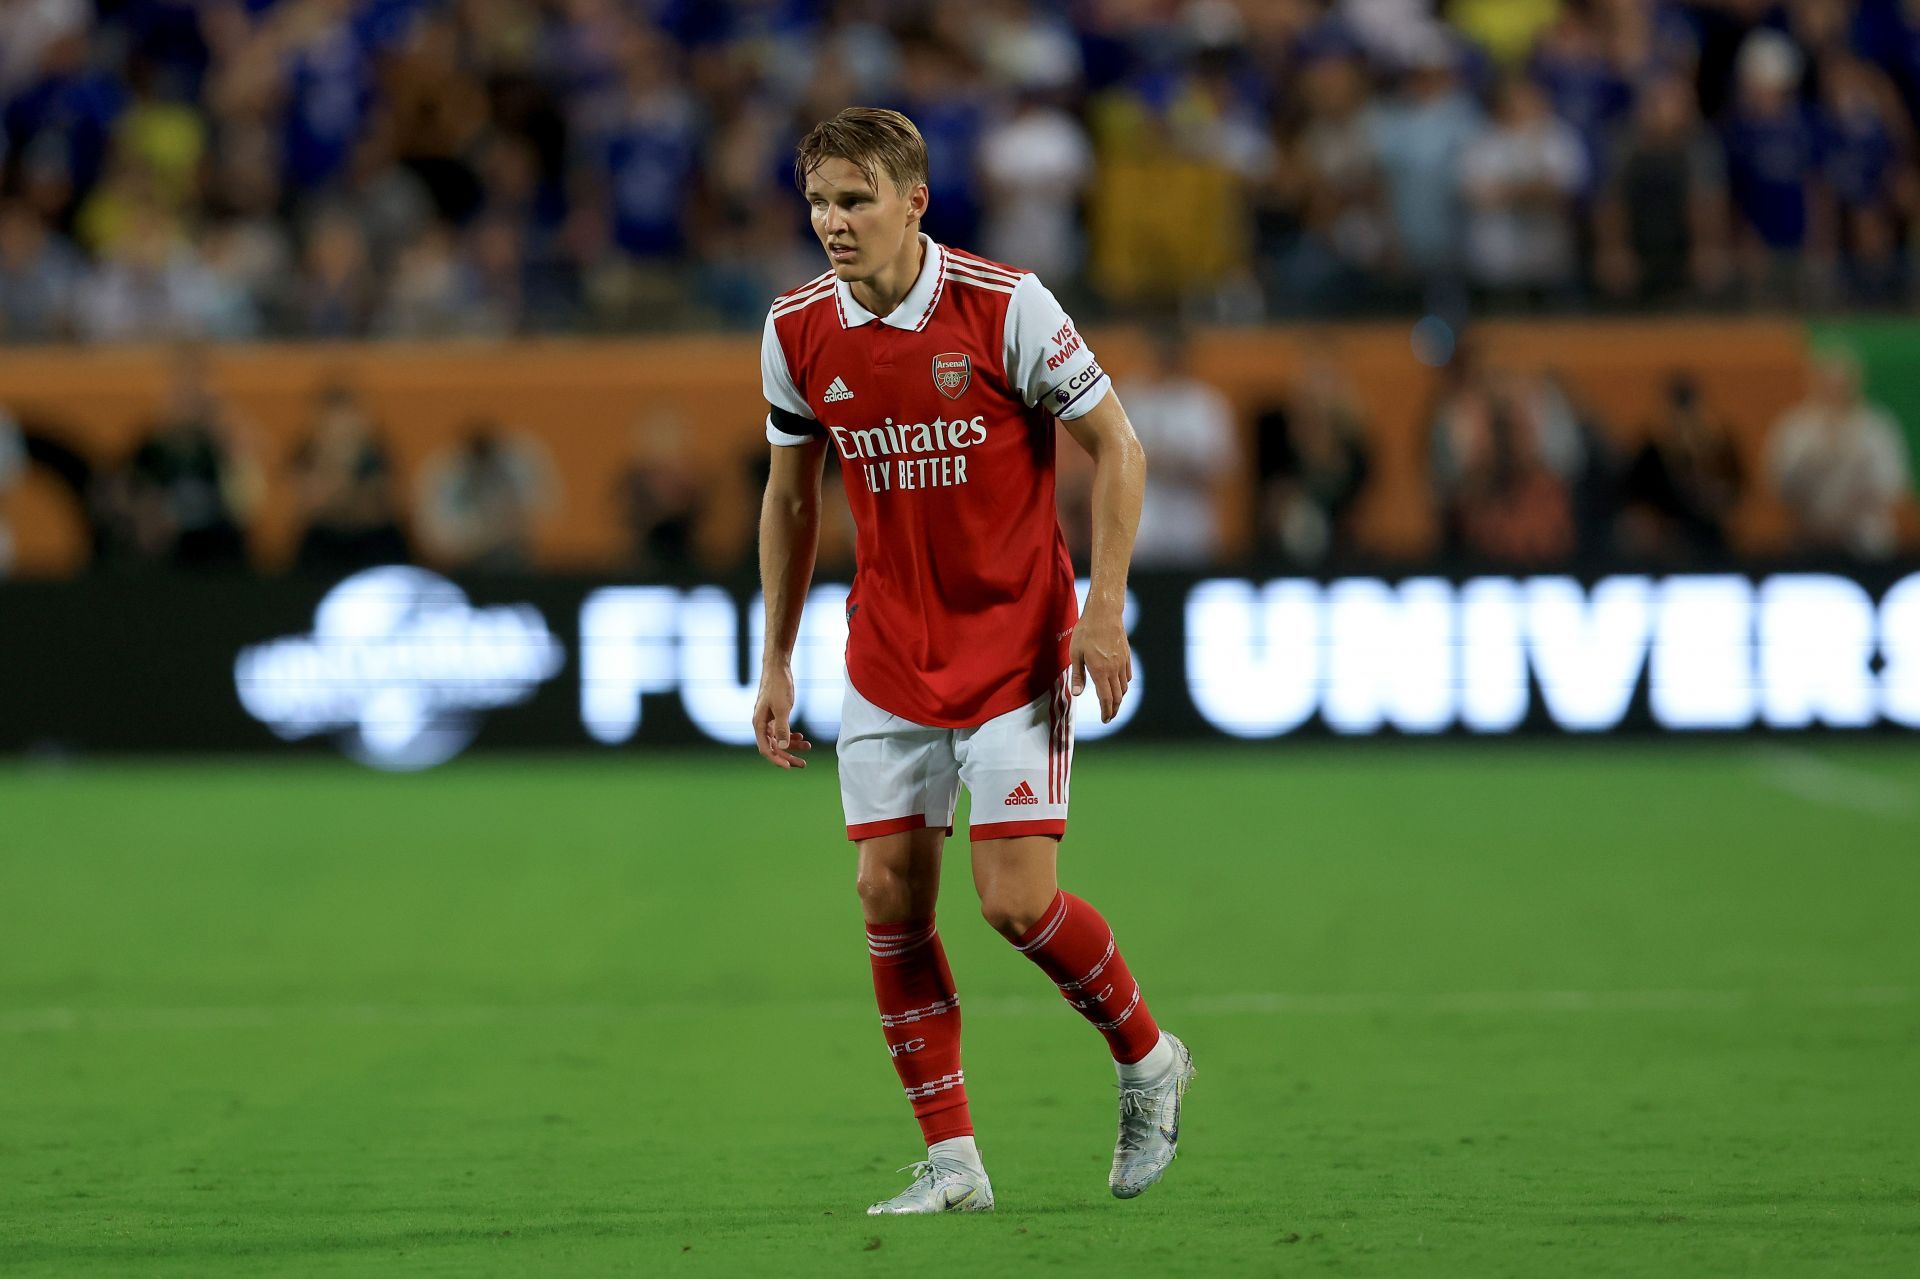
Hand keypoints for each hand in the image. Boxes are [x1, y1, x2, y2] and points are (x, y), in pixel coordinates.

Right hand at [752, 662, 811, 768]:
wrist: (777, 667)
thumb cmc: (778, 686)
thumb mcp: (783, 708)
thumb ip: (782, 728)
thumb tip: (783, 746)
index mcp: (758, 724)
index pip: (766, 749)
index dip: (777, 760)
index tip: (789, 767)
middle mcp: (761, 724)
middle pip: (773, 747)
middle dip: (788, 756)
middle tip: (803, 764)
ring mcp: (767, 719)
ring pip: (778, 739)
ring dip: (792, 745)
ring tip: (808, 748)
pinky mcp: (774, 714)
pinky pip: (780, 730)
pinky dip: (790, 735)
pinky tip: (801, 736)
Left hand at [1068, 605, 1130, 723]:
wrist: (1104, 614)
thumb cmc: (1086, 632)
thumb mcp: (1076, 654)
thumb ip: (1077, 675)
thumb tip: (1077, 694)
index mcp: (1100, 671)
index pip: (1106, 698)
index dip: (1106, 712)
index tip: (1105, 720)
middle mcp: (1113, 670)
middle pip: (1117, 696)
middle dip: (1113, 709)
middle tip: (1108, 716)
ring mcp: (1122, 663)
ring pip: (1124, 687)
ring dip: (1119, 698)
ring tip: (1112, 703)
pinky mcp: (1127, 656)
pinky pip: (1128, 676)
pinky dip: (1124, 685)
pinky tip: (1118, 685)